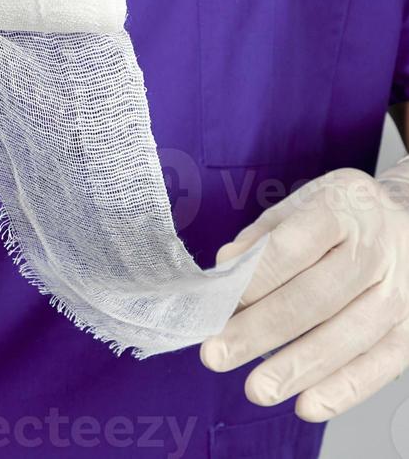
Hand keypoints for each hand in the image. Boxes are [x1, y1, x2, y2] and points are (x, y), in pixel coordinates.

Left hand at [201, 165, 408, 421]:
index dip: (254, 280)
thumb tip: (226, 266)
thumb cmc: (343, 214)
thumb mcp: (303, 203)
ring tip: (256, 390)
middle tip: (217, 354)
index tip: (219, 305)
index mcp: (341, 210)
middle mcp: (375, 251)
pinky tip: (307, 405)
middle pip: (313, 298)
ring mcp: (399, 293)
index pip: (291, 248)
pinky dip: (342, 390)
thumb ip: (263, 235)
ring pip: (344, 337)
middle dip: (259, 330)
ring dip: (296, 369)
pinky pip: (379, 365)